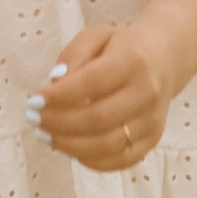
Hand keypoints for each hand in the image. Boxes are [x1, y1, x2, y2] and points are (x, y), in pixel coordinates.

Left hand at [32, 15, 193, 174]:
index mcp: (132, 60)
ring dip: (70, 145)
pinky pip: (120, 160)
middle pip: (99, 118)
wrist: (163, 60)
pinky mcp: (153, 139)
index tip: (33, 100)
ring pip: (108, 144)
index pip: (92, 82)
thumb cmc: (121, 49)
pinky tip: (68, 147)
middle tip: (34, 120)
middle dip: (59, 123)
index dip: (60, 96)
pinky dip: (89, 159)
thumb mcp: (95, 37)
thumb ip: (73, 56)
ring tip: (45, 135)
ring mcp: (152, 120)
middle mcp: (147, 92)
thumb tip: (55, 84)